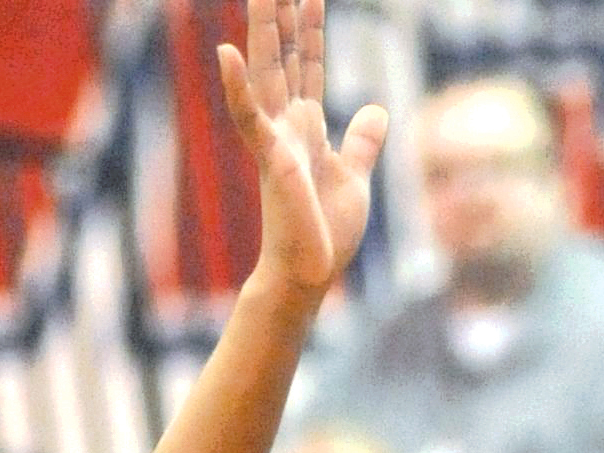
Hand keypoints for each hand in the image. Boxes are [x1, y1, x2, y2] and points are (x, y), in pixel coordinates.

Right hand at [218, 0, 387, 302]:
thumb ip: (361, 142)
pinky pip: (249, 118)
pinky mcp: (272, 160)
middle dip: (281, 15)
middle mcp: (286, 125)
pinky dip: (237, 86)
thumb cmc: (325, 234)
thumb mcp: (354, 177)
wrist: (309, 275)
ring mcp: (276, 139)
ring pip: (267, 72)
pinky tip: (227, 52)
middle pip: (283, 57)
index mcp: (306, 127)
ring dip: (262, 30)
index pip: (307, 66)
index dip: (310, 30)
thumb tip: (376, 109)